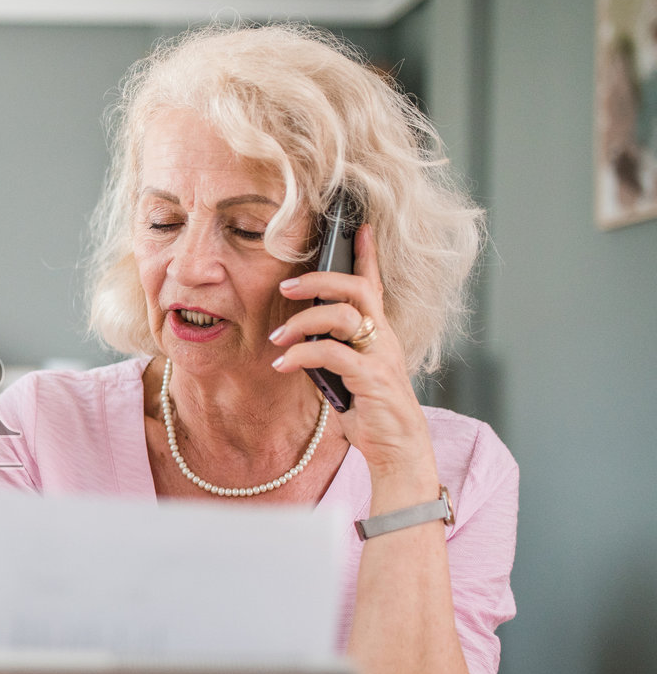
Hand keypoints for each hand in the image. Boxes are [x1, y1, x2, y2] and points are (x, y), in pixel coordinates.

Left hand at [268, 224, 436, 485]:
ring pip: (343, 317)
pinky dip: (302, 355)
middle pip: (356, 290)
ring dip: (303, 322)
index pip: (374, 284)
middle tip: (286, 285)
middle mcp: (383, 337)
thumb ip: (332, 347)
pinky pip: (332, 354)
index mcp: (379, 331)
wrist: (397, 447)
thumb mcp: (348, 371)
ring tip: (276, 337)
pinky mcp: (371, 378)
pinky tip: (282, 365)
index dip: (367, 254)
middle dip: (319, 281)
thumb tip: (300, 333)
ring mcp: (380, 355)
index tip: (359, 226)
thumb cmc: (369, 407)